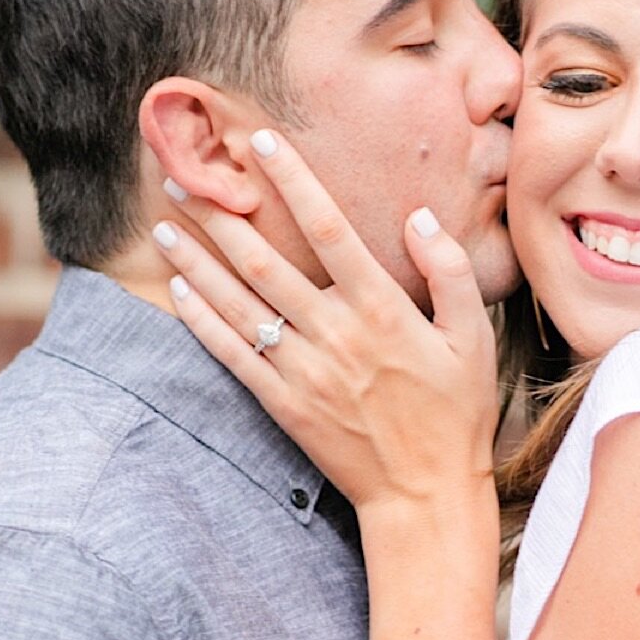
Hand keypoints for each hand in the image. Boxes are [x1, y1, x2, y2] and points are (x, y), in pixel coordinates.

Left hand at [153, 130, 499, 515]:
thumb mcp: (474, 337)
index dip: (293, 183)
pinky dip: (203, 321)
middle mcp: (336, 335)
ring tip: (165, 224)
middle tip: (183, 178)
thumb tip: (419, 217)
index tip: (261, 144)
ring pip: (239, 305)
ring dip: (198, 261)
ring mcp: (304, 372)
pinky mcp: (284, 405)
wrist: (425, 495)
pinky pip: (233, 355)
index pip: (329, 230)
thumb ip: (450, 272)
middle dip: (220, 215)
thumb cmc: (456, 414)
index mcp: (382, 310)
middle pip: (265, 262)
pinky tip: (179, 289)